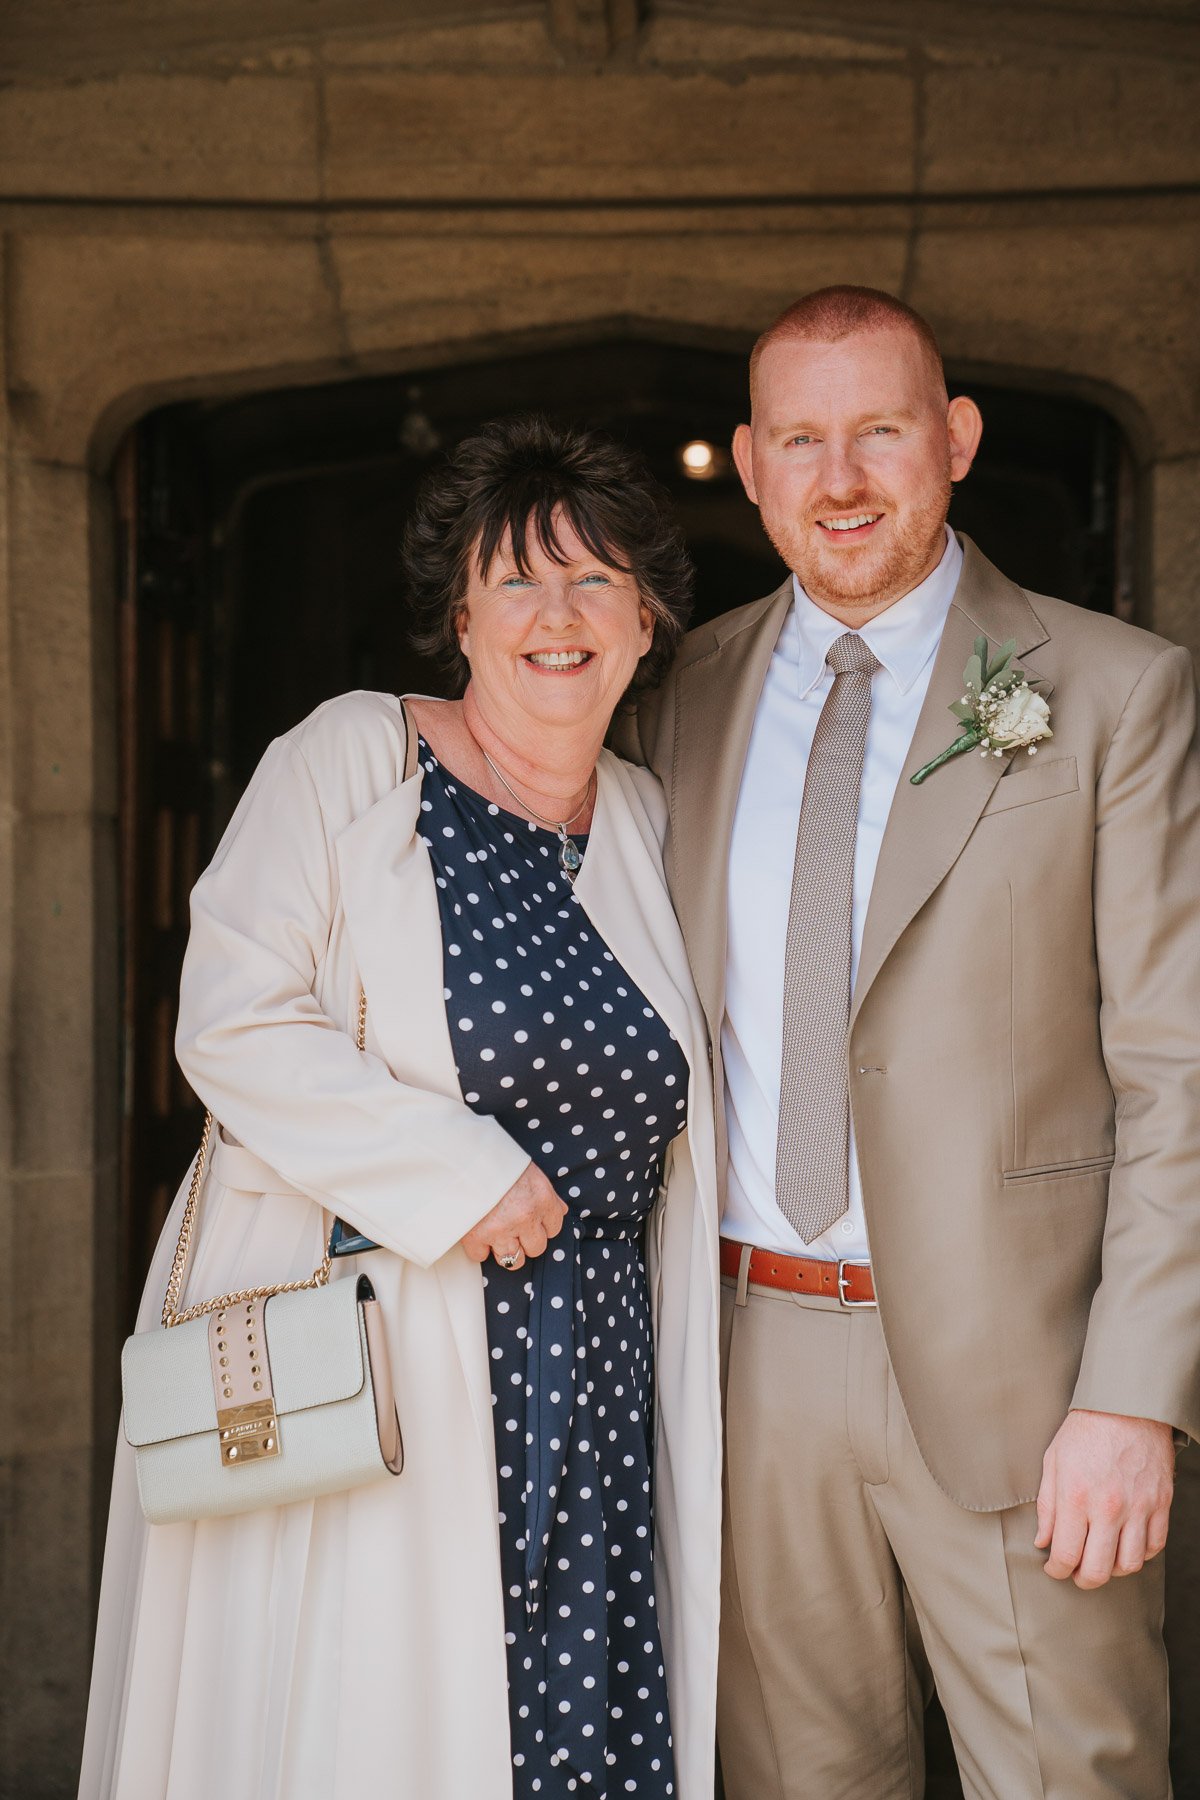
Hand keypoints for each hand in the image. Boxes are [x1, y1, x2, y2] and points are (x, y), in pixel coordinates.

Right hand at [459, 1161, 567, 1270]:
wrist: (463, 1154)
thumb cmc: (499, 1161)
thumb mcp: (530, 1172)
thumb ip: (548, 1194)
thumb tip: (561, 1211)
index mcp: (542, 1199)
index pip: (554, 1228)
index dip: (542, 1226)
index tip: (532, 1221)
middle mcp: (525, 1217)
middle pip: (536, 1248)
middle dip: (526, 1241)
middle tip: (514, 1228)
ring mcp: (501, 1229)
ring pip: (513, 1260)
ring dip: (506, 1250)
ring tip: (497, 1235)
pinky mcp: (475, 1236)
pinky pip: (481, 1256)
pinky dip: (478, 1247)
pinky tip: (478, 1232)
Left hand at [1035, 1409, 1174, 1588]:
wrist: (1126, 1406)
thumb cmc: (1085, 1431)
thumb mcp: (1053, 1461)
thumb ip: (1047, 1506)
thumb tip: (1043, 1541)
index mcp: (1076, 1497)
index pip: (1066, 1555)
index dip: (1057, 1571)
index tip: (1054, 1569)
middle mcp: (1109, 1508)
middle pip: (1098, 1570)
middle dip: (1083, 1580)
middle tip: (1076, 1573)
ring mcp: (1138, 1508)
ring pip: (1129, 1565)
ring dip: (1112, 1570)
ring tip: (1100, 1559)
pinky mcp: (1161, 1504)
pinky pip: (1154, 1546)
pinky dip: (1140, 1554)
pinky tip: (1125, 1545)